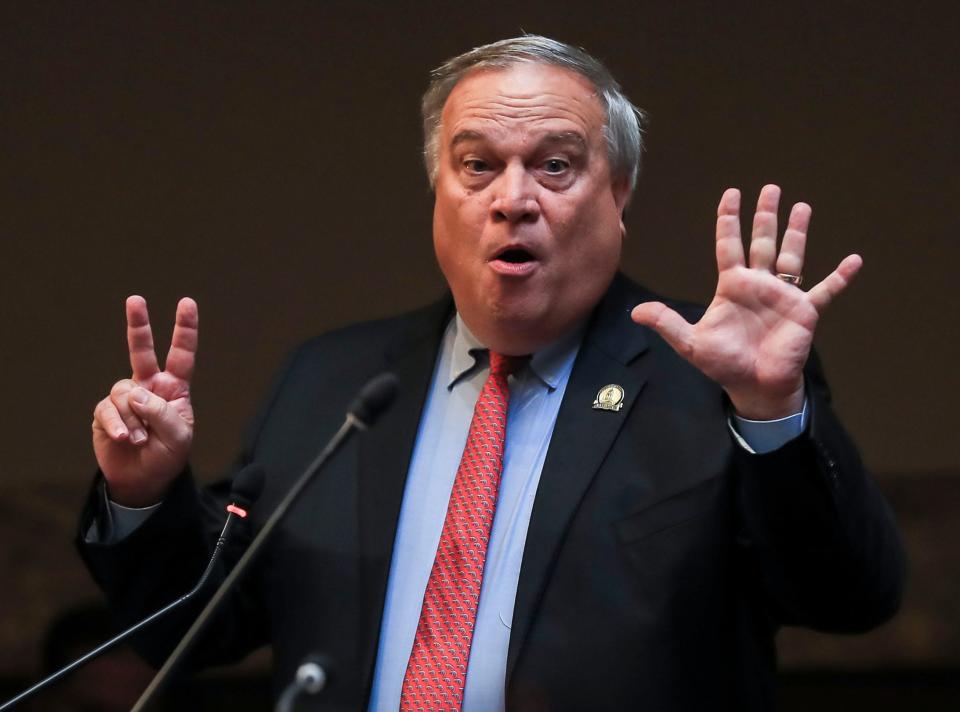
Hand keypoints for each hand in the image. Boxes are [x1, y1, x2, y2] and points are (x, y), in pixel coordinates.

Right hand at [91, 296, 197, 506]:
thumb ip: (162, 413)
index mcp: (174, 388)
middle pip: (141, 351)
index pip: (181, 354)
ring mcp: (126, 399)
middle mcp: (149, 387)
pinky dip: (117, 425)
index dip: (184, 329)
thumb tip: (136, 393)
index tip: (186, 303)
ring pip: (124, 393)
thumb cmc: (167, 456)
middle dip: (138, 324)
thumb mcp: (178, 436)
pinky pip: (108, 410)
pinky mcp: (105, 413)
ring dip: (134, 419)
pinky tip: (125, 439)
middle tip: (135, 299)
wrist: (143, 480)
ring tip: (140, 440)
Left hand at [631, 185, 861, 419]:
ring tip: (803, 206)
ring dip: (797, 232)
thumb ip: (668, 323)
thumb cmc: (725, 364)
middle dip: (765, 216)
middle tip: (770, 188)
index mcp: (733, 286)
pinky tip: (854, 260)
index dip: (729, 220)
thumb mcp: (691, 343)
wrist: (755, 387)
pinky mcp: (805, 311)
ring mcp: (784, 295)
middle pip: (762, 242)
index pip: (729, 245)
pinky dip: (840, 276)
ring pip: (792, 256)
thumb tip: (636, 311)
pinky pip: (826, 290)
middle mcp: (759, 284)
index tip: (731, 194)